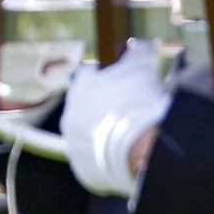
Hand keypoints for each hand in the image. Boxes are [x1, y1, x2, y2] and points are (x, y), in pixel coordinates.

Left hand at [61, 39, 172, 196]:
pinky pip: (95, 163)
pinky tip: (127, 157)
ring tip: (130, 137)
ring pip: (89, 137)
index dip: (106, 78)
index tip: (121, 82)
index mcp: (80, 89)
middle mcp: (70, 117)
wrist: (139, 146)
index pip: (89, 77)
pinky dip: (108, 160)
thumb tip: (142, 43)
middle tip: (129, 112)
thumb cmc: (138, 101)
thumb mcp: (141, 68)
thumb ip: (138, 52)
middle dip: (104, 109)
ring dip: (105, 135)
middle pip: (87, 109)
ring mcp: (74, 146)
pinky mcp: (84, 170)